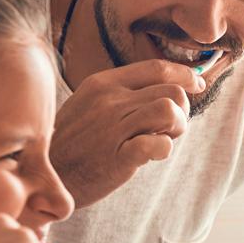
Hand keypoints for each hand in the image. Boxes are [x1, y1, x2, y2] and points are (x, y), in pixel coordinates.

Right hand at [50, 60, 205, 207]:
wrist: (46, 175)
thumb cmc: (74, 143)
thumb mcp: (91, 105)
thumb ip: (124, 95)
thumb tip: (168, 89)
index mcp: (104, 83)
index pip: (157, 67)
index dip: (185, 74)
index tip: (197, 84)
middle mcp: (110, 100)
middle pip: (171, 91)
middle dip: (181, 110)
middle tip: (169, 128)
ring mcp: (113, 127)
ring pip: (169, 111)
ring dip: (176, 127)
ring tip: (162, 138)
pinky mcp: (118, 157)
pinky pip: (158, 144)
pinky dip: (164, 149)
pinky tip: (153, 155)